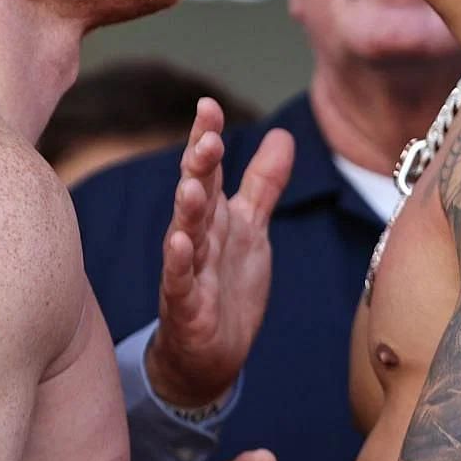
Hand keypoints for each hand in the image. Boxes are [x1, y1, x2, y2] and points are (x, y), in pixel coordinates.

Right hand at [145, 100, 294, 408]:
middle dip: (199, 166)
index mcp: (213, 216)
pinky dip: (178, 263)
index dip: (207, 138)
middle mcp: (197, 237)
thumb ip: (262, 184)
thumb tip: (282, 135)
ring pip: (185, 235)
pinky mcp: (187, 308)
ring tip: (191, 184)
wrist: (210, 355)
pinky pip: (180, 282)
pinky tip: (177, 243)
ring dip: (187, 210)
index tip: (208, 105)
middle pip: (196, 195)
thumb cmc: (226, 286)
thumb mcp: (251, 229)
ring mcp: (188, 272)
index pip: (208, 170)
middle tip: (207, 137)